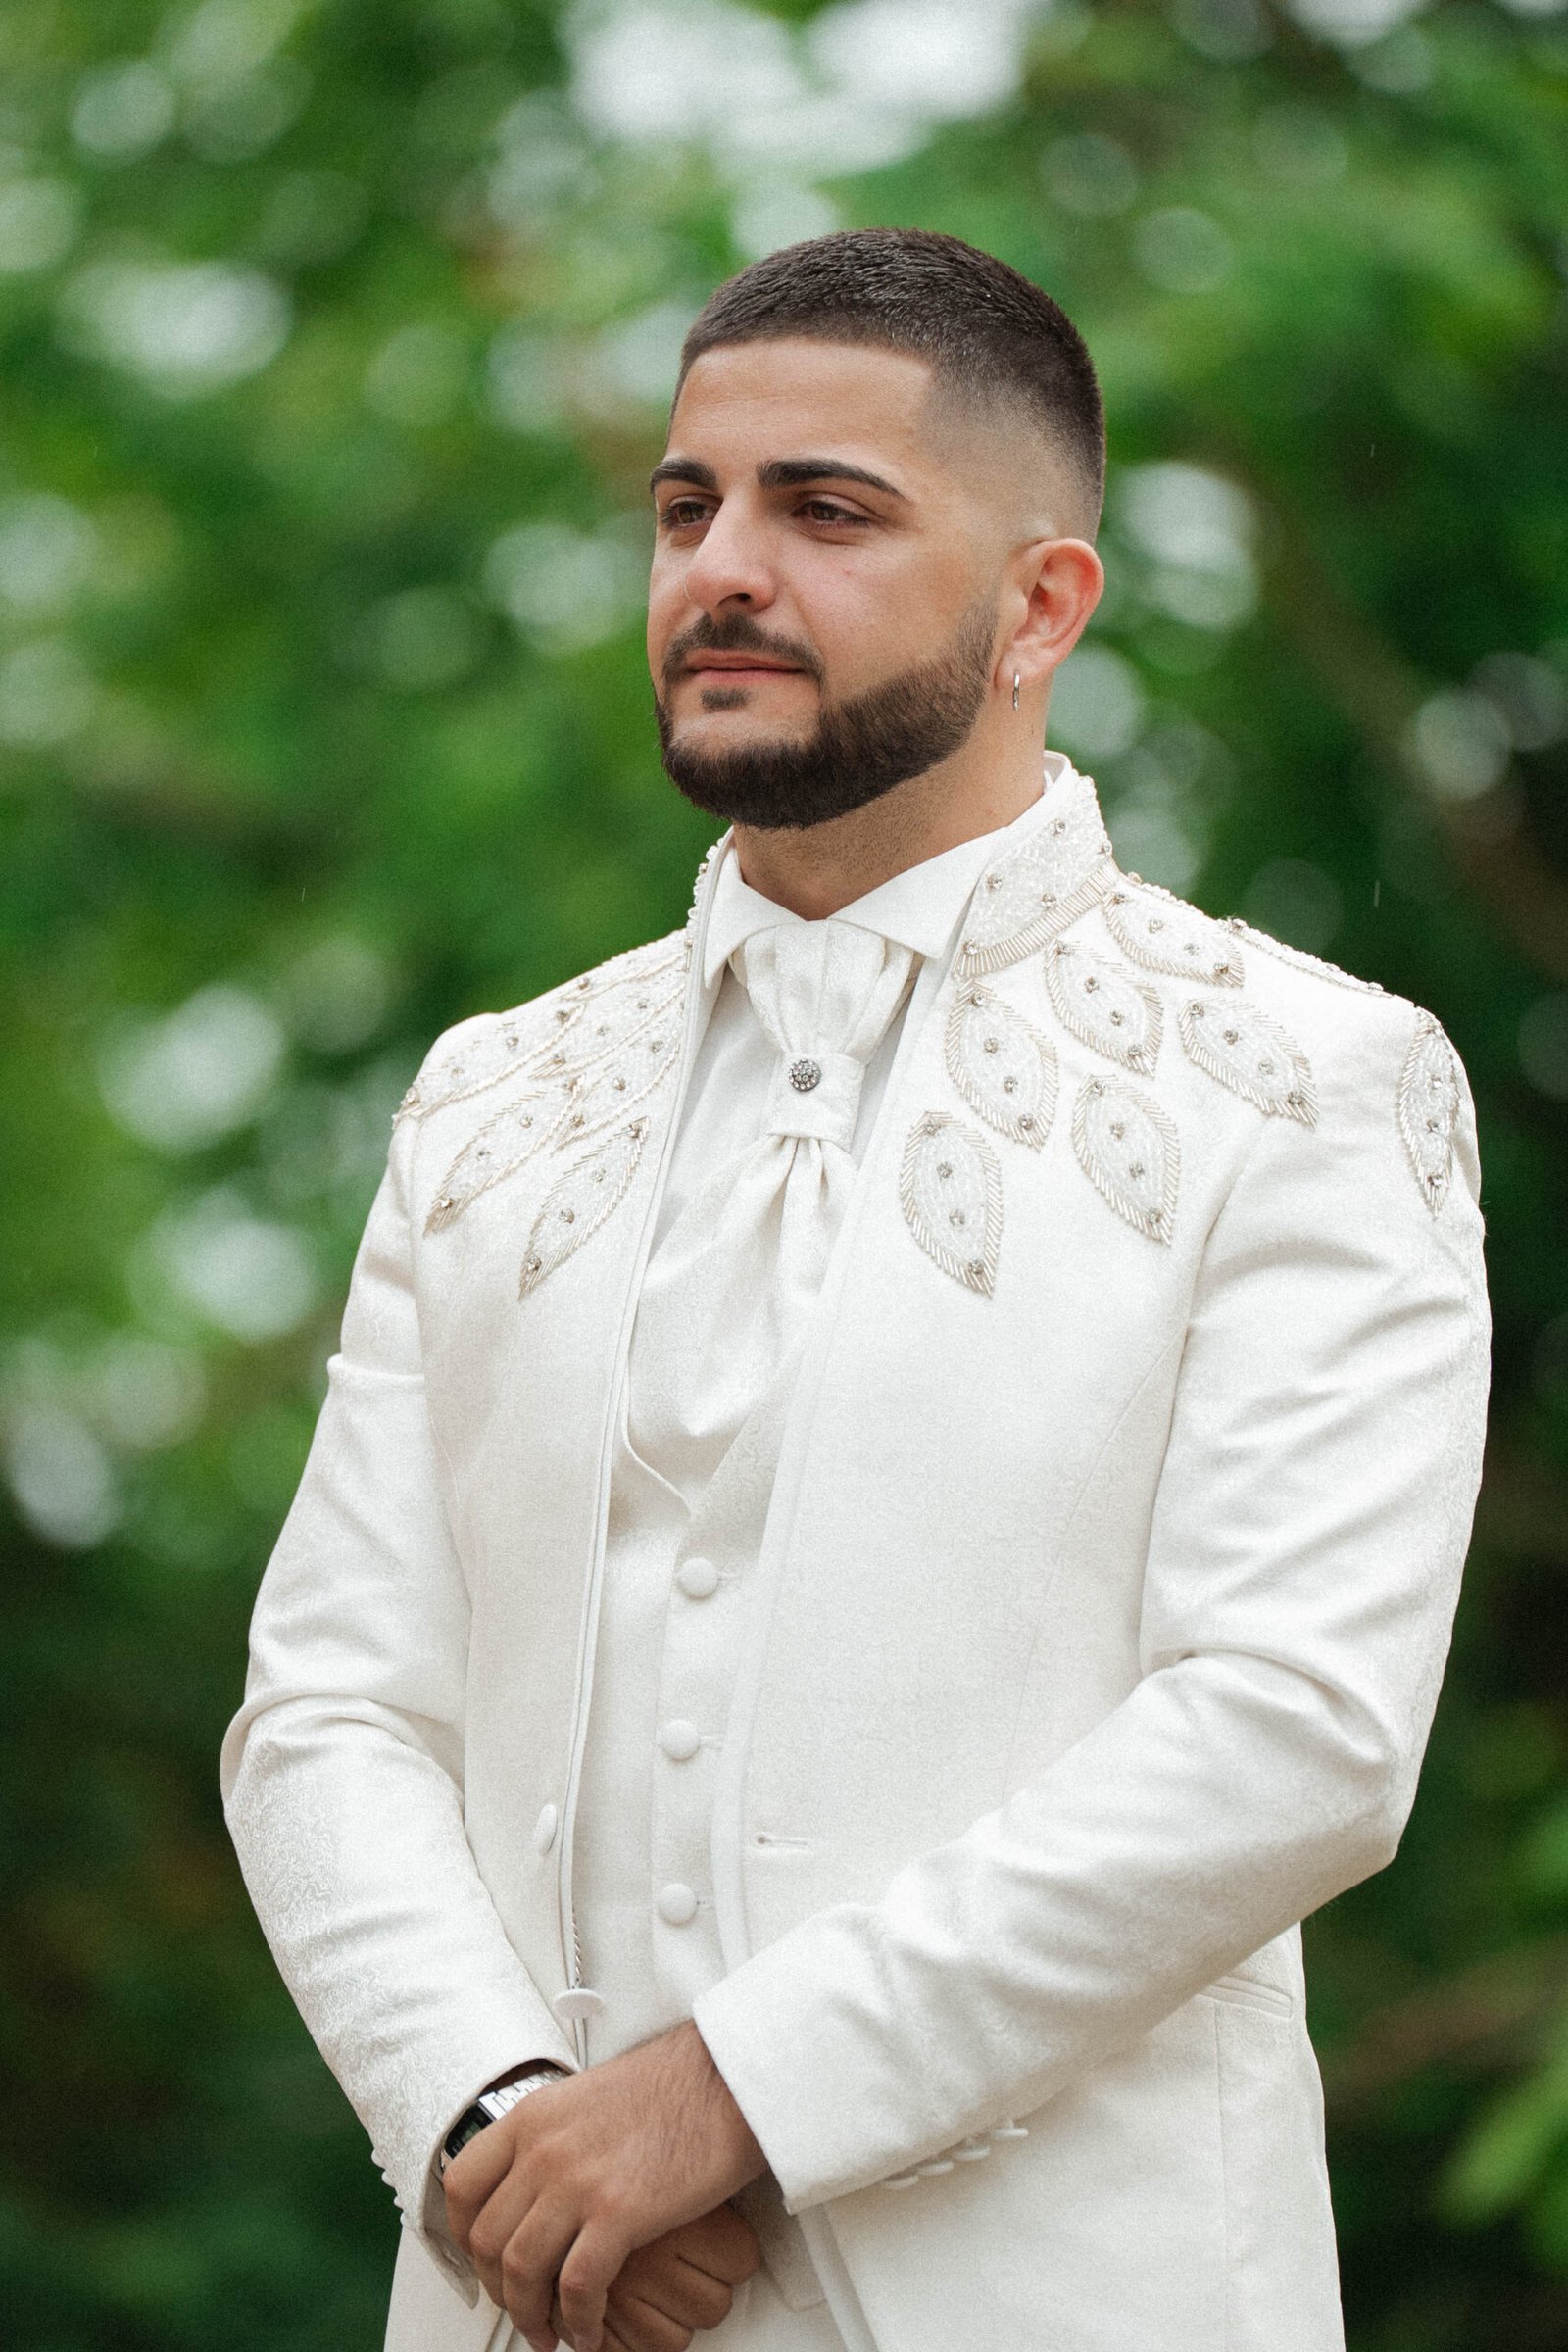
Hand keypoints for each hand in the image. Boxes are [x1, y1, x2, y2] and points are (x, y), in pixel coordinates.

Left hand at [444, 2019, 767, 2351]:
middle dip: (499, 2289)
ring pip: (521, 2272)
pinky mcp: (619, 2212)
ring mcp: (577, 2180)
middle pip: (486, 2239)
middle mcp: (544, 2148)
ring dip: (531, 2315)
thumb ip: (550, 2137)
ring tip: (551, 2330)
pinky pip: (577, 2287)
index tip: (482, 2260)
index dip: (463, 2235)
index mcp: (532, 2116)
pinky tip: (589, 2328)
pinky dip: (578, 2320)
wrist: (726, 2076)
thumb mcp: (586, 2097)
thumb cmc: (671, 2085)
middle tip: (520, 2307)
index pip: (461, 2185)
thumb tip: (534, 2183)